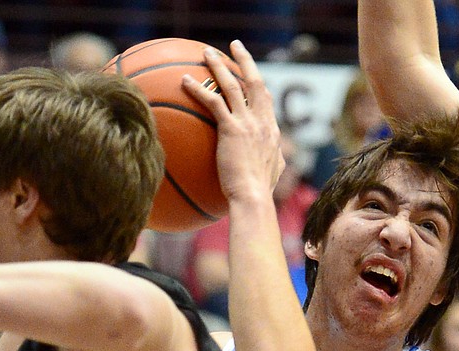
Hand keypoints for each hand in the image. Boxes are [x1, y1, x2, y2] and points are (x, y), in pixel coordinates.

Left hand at [181, 40, 284, 202]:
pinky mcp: (232, 129)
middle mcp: (263, 122)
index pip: (265, 100)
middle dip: (245, 60)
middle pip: (255, 82)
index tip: (249, 73)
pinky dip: (199, 89)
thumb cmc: (258, 194)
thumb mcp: (272, 174)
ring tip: (207, 53)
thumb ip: (272, 162)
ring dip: (219, 66)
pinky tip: (185, 81)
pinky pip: (213, 102)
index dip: (257, 84)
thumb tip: (273, 163)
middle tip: (235, 45)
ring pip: (234, 85)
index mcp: (271, 131)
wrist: (253, 198)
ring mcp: (248, 123)